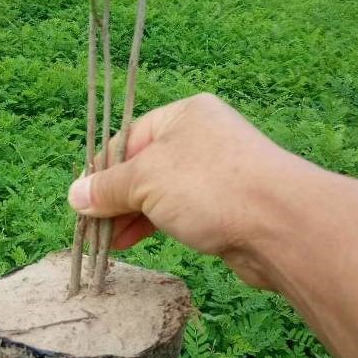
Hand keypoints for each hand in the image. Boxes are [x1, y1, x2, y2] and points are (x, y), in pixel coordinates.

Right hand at [68, 93, 295, 287]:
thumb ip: (109, 187)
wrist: (281, 225)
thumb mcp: (147, 180)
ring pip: (162, 192)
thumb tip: (75, 195)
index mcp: (184, 115)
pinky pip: (181, 211)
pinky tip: (136, 241)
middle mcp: (201, 138)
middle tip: (92, 228)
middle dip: (116, 198)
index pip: (128, 138)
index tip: (80, 200)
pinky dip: (156, 225)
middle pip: (144, 166)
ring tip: (108, 242)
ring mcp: (217, 173)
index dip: (100, 170)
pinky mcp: (227, 206)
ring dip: (133, 215)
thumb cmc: (210, 187)